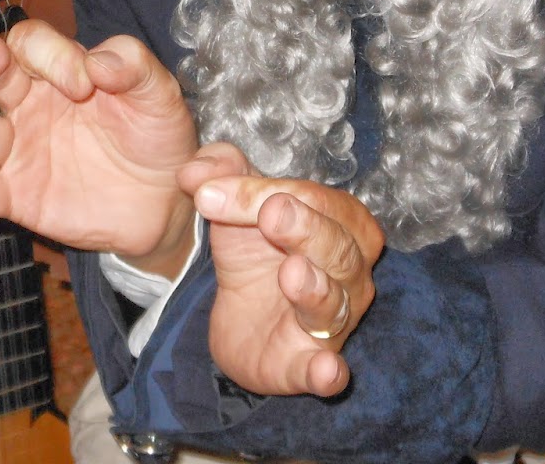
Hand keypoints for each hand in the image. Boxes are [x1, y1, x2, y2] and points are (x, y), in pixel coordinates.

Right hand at [0, 19, 199, 273]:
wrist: (167, 203)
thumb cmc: (157, 136)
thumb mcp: (160, 94)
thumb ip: (135, 67)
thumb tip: (99, 62)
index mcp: (62, 71)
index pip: (34, 45)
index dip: (52, 55)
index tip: (86, 83)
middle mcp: (31, 104)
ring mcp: (21, 151)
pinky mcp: (18, 196)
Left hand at [179, 143, 384, 397]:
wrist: (241, 314)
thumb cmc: (256, 249)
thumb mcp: (236, 204)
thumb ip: (220, 174)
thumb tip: (193, 172)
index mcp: (342, 221)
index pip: (312, 198)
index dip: (262, 192)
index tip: (210, 193)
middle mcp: (351, 271)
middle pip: (335, 246)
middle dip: (304, 228)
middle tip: (271, 214)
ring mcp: (336, 321)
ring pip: (334, 303)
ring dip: (315, 289)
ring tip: (291, 273)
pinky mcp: (310, 364)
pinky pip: (326, 370)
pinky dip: (327, 371)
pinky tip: (325, 370)